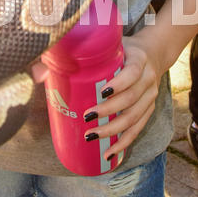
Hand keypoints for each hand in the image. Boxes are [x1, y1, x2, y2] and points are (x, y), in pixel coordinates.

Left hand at [82, 35, 161, 158]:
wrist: (153, 54)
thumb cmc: (123, 49)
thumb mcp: (112, 43)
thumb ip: (87, 51)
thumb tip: (44, 68)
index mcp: (140, 59)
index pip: (132, 72)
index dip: (119, 84)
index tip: (102, 92)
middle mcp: (149, 79)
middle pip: (130, 99)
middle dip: (108, 111)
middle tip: (86, 117)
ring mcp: (151, 96)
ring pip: (134, 118)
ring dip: (113, 131)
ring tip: (92, 137)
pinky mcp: (149, 110)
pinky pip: (138, 129)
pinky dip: (124, 143)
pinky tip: (110, 153)